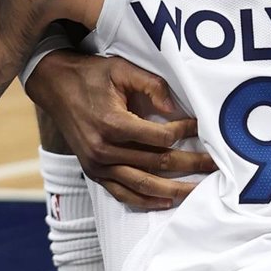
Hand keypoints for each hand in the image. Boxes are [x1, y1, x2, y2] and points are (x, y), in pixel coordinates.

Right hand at [26, 51, 215, 208]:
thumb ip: (152, 85)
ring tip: (199, 191)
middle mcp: (104, 149)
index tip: (201, 127)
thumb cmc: (91, 75)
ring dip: (175, 189)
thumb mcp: (121, 69)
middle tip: (215, 165)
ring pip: (143, 185)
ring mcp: (98, 165)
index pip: (160, 138)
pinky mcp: (94, 172)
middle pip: (157, 164)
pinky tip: (167, 201)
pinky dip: (146, 200)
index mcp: (112, 123)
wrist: (55, 86)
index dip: (184, 133)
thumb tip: (175, 109)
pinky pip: (122, 193)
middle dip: (190, 164)